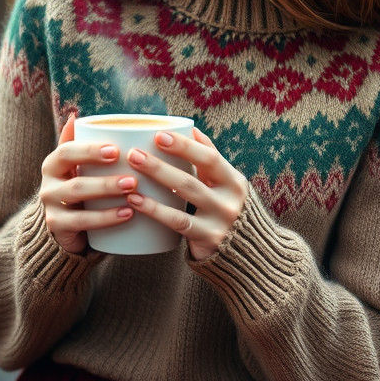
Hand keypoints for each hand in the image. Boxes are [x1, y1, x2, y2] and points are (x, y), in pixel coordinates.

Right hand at [40, 114, 139, 254]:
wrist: (64, 223)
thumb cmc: (80, 185)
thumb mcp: (79, 164)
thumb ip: (81, 141)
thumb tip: (75, 114)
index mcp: (54, 163)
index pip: (67, 151)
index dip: (90, 151)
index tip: (117, 150)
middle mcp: (48, 184)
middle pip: (75, 181)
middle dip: (106, 181)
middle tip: (134, 180)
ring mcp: (51, 206)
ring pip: (78, 201)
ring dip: (108, 197)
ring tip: (134, 194)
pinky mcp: (56, 226)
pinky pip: (81, 223)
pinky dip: (106, 218)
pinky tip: (127, 214)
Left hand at [125, 127, 248, 261]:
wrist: (248, 252)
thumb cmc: (227, 209)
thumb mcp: (227, 184)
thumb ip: (210, 160)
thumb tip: (191, 129)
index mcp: (234, 181)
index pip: (209, 157)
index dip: (184, 145)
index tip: (159, 135)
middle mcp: (230, 199)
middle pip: (191, 177)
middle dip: (160, 164)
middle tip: (134, 153)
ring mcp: (220, 220)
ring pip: (184, 196)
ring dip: (156, 181)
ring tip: (131, 172)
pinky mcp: (208, 239)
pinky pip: (177, 221)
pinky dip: (155, 210)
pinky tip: (135, 200)